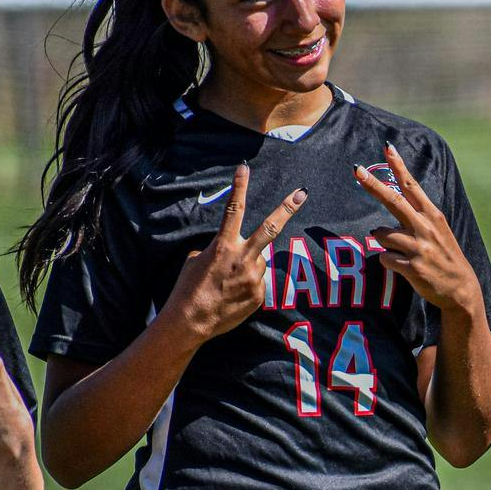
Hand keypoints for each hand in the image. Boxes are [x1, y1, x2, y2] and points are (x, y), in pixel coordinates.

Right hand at [162, 164, 307, 342]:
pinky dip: (247, 285)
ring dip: (249, 266)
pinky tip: (232, 296)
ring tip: (229, 282)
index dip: (239, 187)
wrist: (190, 321)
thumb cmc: (188, 288)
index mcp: (223, 245)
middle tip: (302, 193)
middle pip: (269, 228)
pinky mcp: (259, 295)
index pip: (233, 209)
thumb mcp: (196, 260)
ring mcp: (254, 277)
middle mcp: (242, 258)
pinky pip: (258, 283)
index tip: (244, 168)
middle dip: (287, 208)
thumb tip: (231, 251)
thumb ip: (218, 249)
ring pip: (259, 262)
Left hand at [357, 144, 480, 312]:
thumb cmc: (444, 256)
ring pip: (382, 234)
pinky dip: (389, 261)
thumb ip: (416, 216)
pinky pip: (384, 258)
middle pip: (393, 200)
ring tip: (401, 250)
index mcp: (432, 215)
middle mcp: (425, 227)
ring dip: (383, 241)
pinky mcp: (412, 267)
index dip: (398, 166)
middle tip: (357, 169)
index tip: (387, 147)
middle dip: (373, 184)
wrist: (460, 288)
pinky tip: (403, 266)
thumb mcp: (437, 230)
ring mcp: (419, 247)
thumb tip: (390, 205)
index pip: (411, 185)